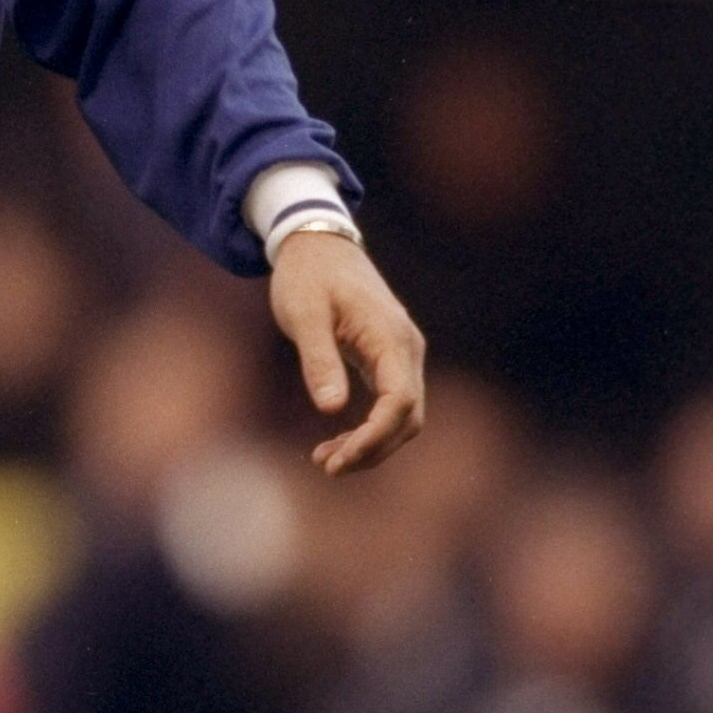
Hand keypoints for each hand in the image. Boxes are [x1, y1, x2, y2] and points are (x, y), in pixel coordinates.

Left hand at [268, 231, 424, 476]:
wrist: (317, 245)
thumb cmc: (307, 277)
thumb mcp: (304, 315)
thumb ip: (319, 360)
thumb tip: (330, 408)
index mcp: (390, 336)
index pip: (400, 401)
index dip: (375, 437)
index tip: (340, 459)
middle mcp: (406, 347)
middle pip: (408, 416)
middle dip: (372, 449)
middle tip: (327, 466)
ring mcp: (401, 354)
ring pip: (403, 415)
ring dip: (371, 444)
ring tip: (325, 460)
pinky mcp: (388, 359)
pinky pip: (391, 404)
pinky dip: (369, 428)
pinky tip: (336, 442)